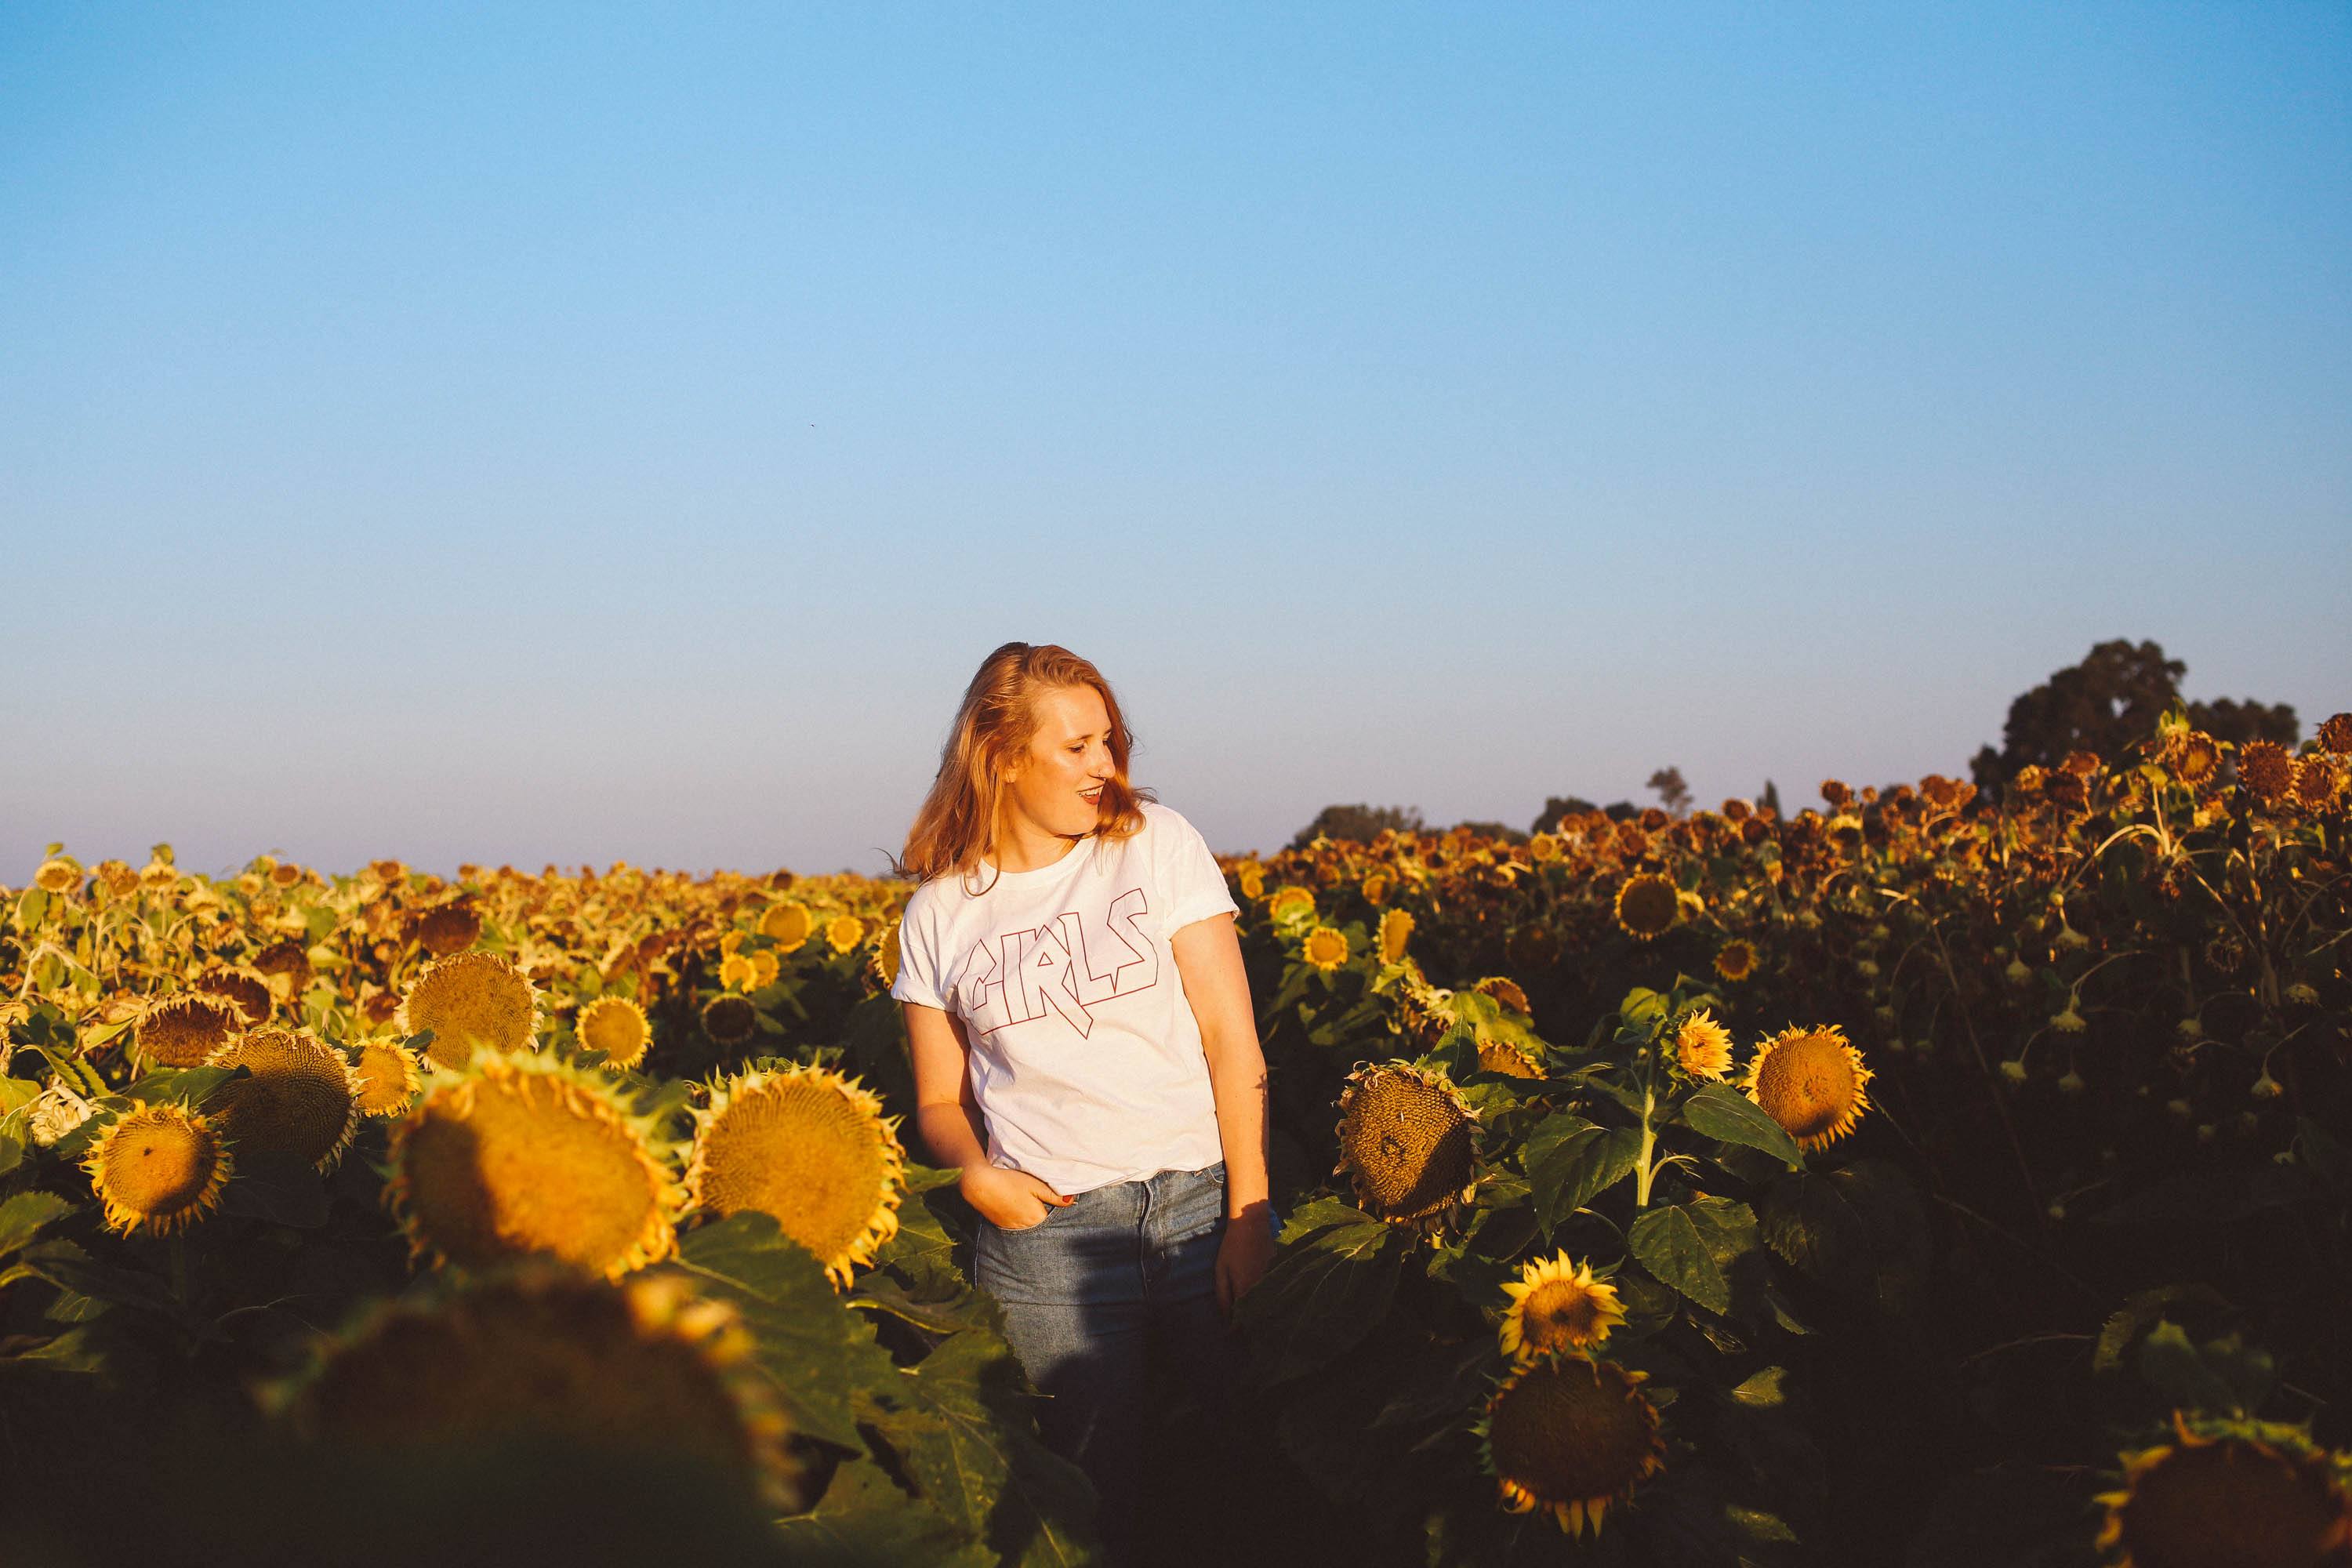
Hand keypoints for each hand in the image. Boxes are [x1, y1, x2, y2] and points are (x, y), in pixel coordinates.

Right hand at [960, 1163, 1071, 1229]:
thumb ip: (1055, 1195)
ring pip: (1028, 1225)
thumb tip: (1072, 1201)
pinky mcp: (1001, 1225)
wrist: (980, 1184)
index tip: (1053, 1200)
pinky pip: (1015, 1225)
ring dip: (1029, 1217)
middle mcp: (1026, 1228)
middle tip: (1038, 1200)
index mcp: (1037, 1218)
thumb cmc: (1010, 1181)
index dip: (1054, 1208)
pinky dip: (1017, 1217)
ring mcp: (1012, 1228)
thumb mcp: (1035, 1185)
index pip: (1054, 1218)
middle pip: (1041, 1223)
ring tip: (1024, 1202)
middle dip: (1043, 1214)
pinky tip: (1013, 1205)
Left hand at [1215, 1197, 1279, 1320]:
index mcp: (1246, 1290)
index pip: (1243, 1320)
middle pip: (1258, 1315)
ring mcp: (1272, 1281)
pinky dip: (1268, 1299)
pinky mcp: (1279, 1274)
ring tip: (1254, 1317)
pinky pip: (1273, 1293)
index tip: (1232, 1334)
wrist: (1252, 1225)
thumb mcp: (1221, 1270)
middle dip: (1251, 1324)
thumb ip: (1223, 1296)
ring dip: (1260, 1312)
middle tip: (1243, 1329)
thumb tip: (1226, 1319)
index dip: (1238, 1330)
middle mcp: (1262, 1289)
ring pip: (1267, 1304)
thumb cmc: (1232, 1247)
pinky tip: (1264, 1299)